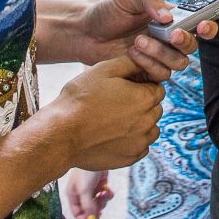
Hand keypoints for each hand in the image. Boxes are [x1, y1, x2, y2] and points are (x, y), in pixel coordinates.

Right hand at [34, 57, 163, 172]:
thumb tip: (143, 59)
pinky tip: (113, 135)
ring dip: (140, 123)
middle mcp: (148, 122)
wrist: (61, 134)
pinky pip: (140, 147)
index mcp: (145, 98)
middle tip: (116, 103)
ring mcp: (140, 142)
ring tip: (114, 119)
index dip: (142, 86)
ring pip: (150, 129)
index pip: (157, 89)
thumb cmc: (80, 99)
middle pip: (155, 109)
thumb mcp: (103, 70)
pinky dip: (132, 141)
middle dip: (142, 104)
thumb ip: (129, 62)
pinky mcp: (130, 158)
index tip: (125, 89)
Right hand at [64, 168, 112, 218]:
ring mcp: (91, 189)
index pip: (77, 214)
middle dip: (95, 211)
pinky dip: (107, 194)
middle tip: (101, 211)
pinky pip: (105, 195)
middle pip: (89, 210)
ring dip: (102, 202)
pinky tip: (107, 189)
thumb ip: (88, 206)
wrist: (97, 153)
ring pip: (98, 203)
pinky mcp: (100, 184)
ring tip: (103, 194)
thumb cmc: (85, 171)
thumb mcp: (85, 190)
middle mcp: (81, 193)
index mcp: (73, 195)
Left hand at [75, 0, 217, 80]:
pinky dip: (148, 65)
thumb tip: (169, 16)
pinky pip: (161, 75)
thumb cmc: (107, 12)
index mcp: (171, 18)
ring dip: (161, 53)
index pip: (198, 23)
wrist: (85, 33)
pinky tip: (131, 53)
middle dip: (184, 41)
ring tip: (138, 42)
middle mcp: (169, 38)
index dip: (207, 26)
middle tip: (171, 34)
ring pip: (178, 63)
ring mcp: (159, 57)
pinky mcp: (147, 72)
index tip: (202, 26)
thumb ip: (150, 1)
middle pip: (192, 46)